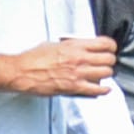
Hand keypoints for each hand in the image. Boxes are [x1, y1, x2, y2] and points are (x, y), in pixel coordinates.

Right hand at [0, 37, 115, 96]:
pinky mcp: (74, 87)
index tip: (110, 49)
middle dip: (110, 60)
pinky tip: (105, 89)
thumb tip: (77, 48)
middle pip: (109, 58)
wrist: (23, 71)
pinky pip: (97, 89)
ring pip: (106, 72)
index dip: (111, 46)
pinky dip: (104, 90)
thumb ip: (69, 46)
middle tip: (107, 62)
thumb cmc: (33, 58)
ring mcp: (78, 73)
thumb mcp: (54, 44)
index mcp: (74, 45)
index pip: (104, 43)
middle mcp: (79, 58)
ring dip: (107, 74)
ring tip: (104, 74)